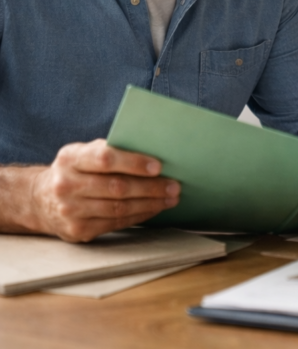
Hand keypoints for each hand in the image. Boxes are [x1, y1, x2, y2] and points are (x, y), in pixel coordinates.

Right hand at [29, 139, 179, 242]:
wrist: (40, 199)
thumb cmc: (75, 170)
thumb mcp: (83, 154)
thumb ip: (110, 151)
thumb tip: (153, 153)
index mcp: (71, 159)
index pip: (105, 159)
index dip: (134, 163)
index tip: (158, 166)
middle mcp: (66, 185)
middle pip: (117, 187)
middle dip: (151, 187)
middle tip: (174, 186)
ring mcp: (70, 210)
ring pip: (119, 208)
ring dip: (150, 204)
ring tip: (170, 198)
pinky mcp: (78, 230)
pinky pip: (116, 223)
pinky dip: (139, 215)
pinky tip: (154, 209)